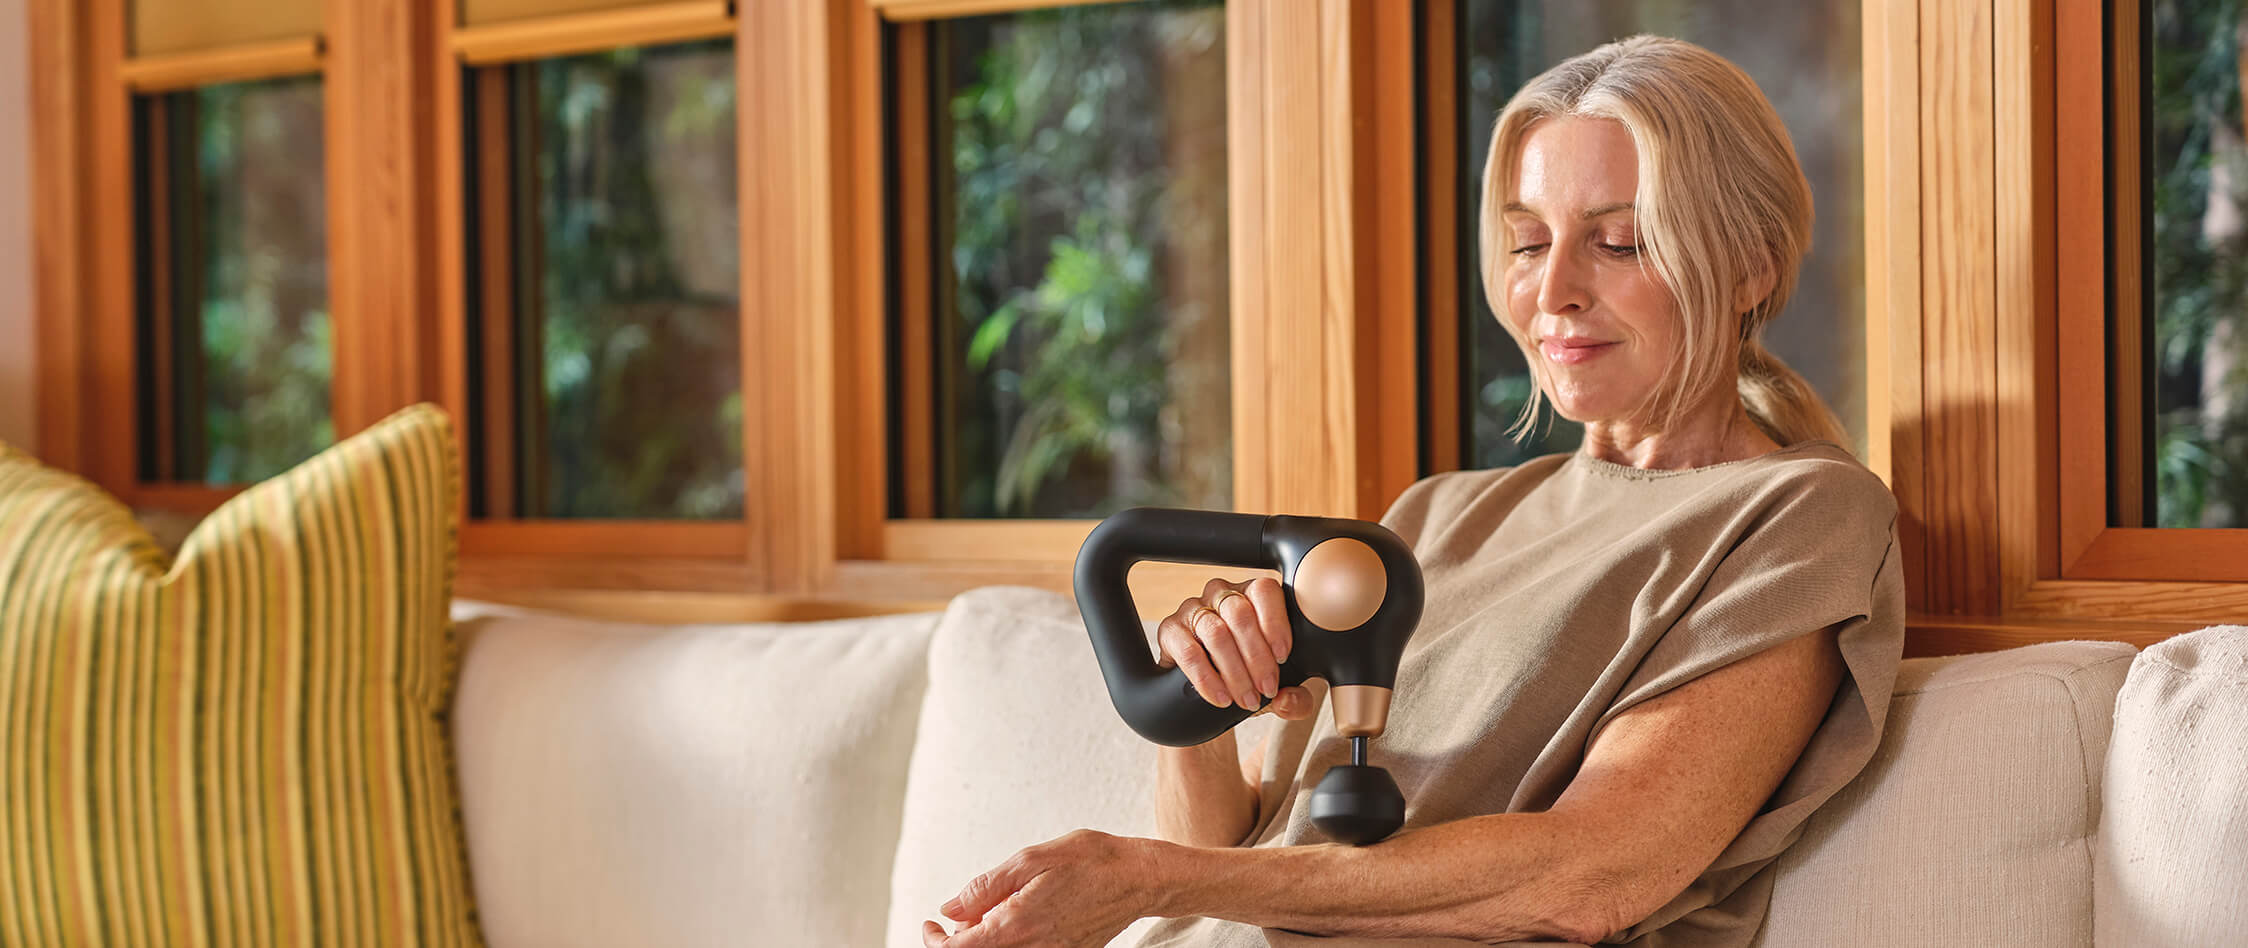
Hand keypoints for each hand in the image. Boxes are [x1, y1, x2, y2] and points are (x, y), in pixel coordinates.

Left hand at [920, 830, 1167, 947]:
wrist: (1140, 878)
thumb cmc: (1091, 860)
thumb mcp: (1031, 859)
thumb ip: (985, 887)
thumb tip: (950, 909)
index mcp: (1017, 924)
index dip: (935, 940)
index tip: (930, 922)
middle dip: (961, 939)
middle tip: (963, 913)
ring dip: (986, 939)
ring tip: (995, 910)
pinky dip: (1011, 940)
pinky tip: (1020, 916)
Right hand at [1156, 578, 1315, 719]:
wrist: (1211, 696)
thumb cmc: (1249, 680)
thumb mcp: (1279, 690)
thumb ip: (1296, 700)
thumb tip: (1288, 700)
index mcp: (1251, 596)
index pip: (1264, 590)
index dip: (1275, 623)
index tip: (1283, 657)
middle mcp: (1221, 595)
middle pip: (1240, 614)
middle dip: (1257, 657)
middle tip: (1266, 688)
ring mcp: (1193, 610)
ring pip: (1216, 633)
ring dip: (1234, 671)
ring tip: (1246, 699)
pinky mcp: (1170, 630)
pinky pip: (1188, 651)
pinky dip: (1207, 678)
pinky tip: (1221, 697)